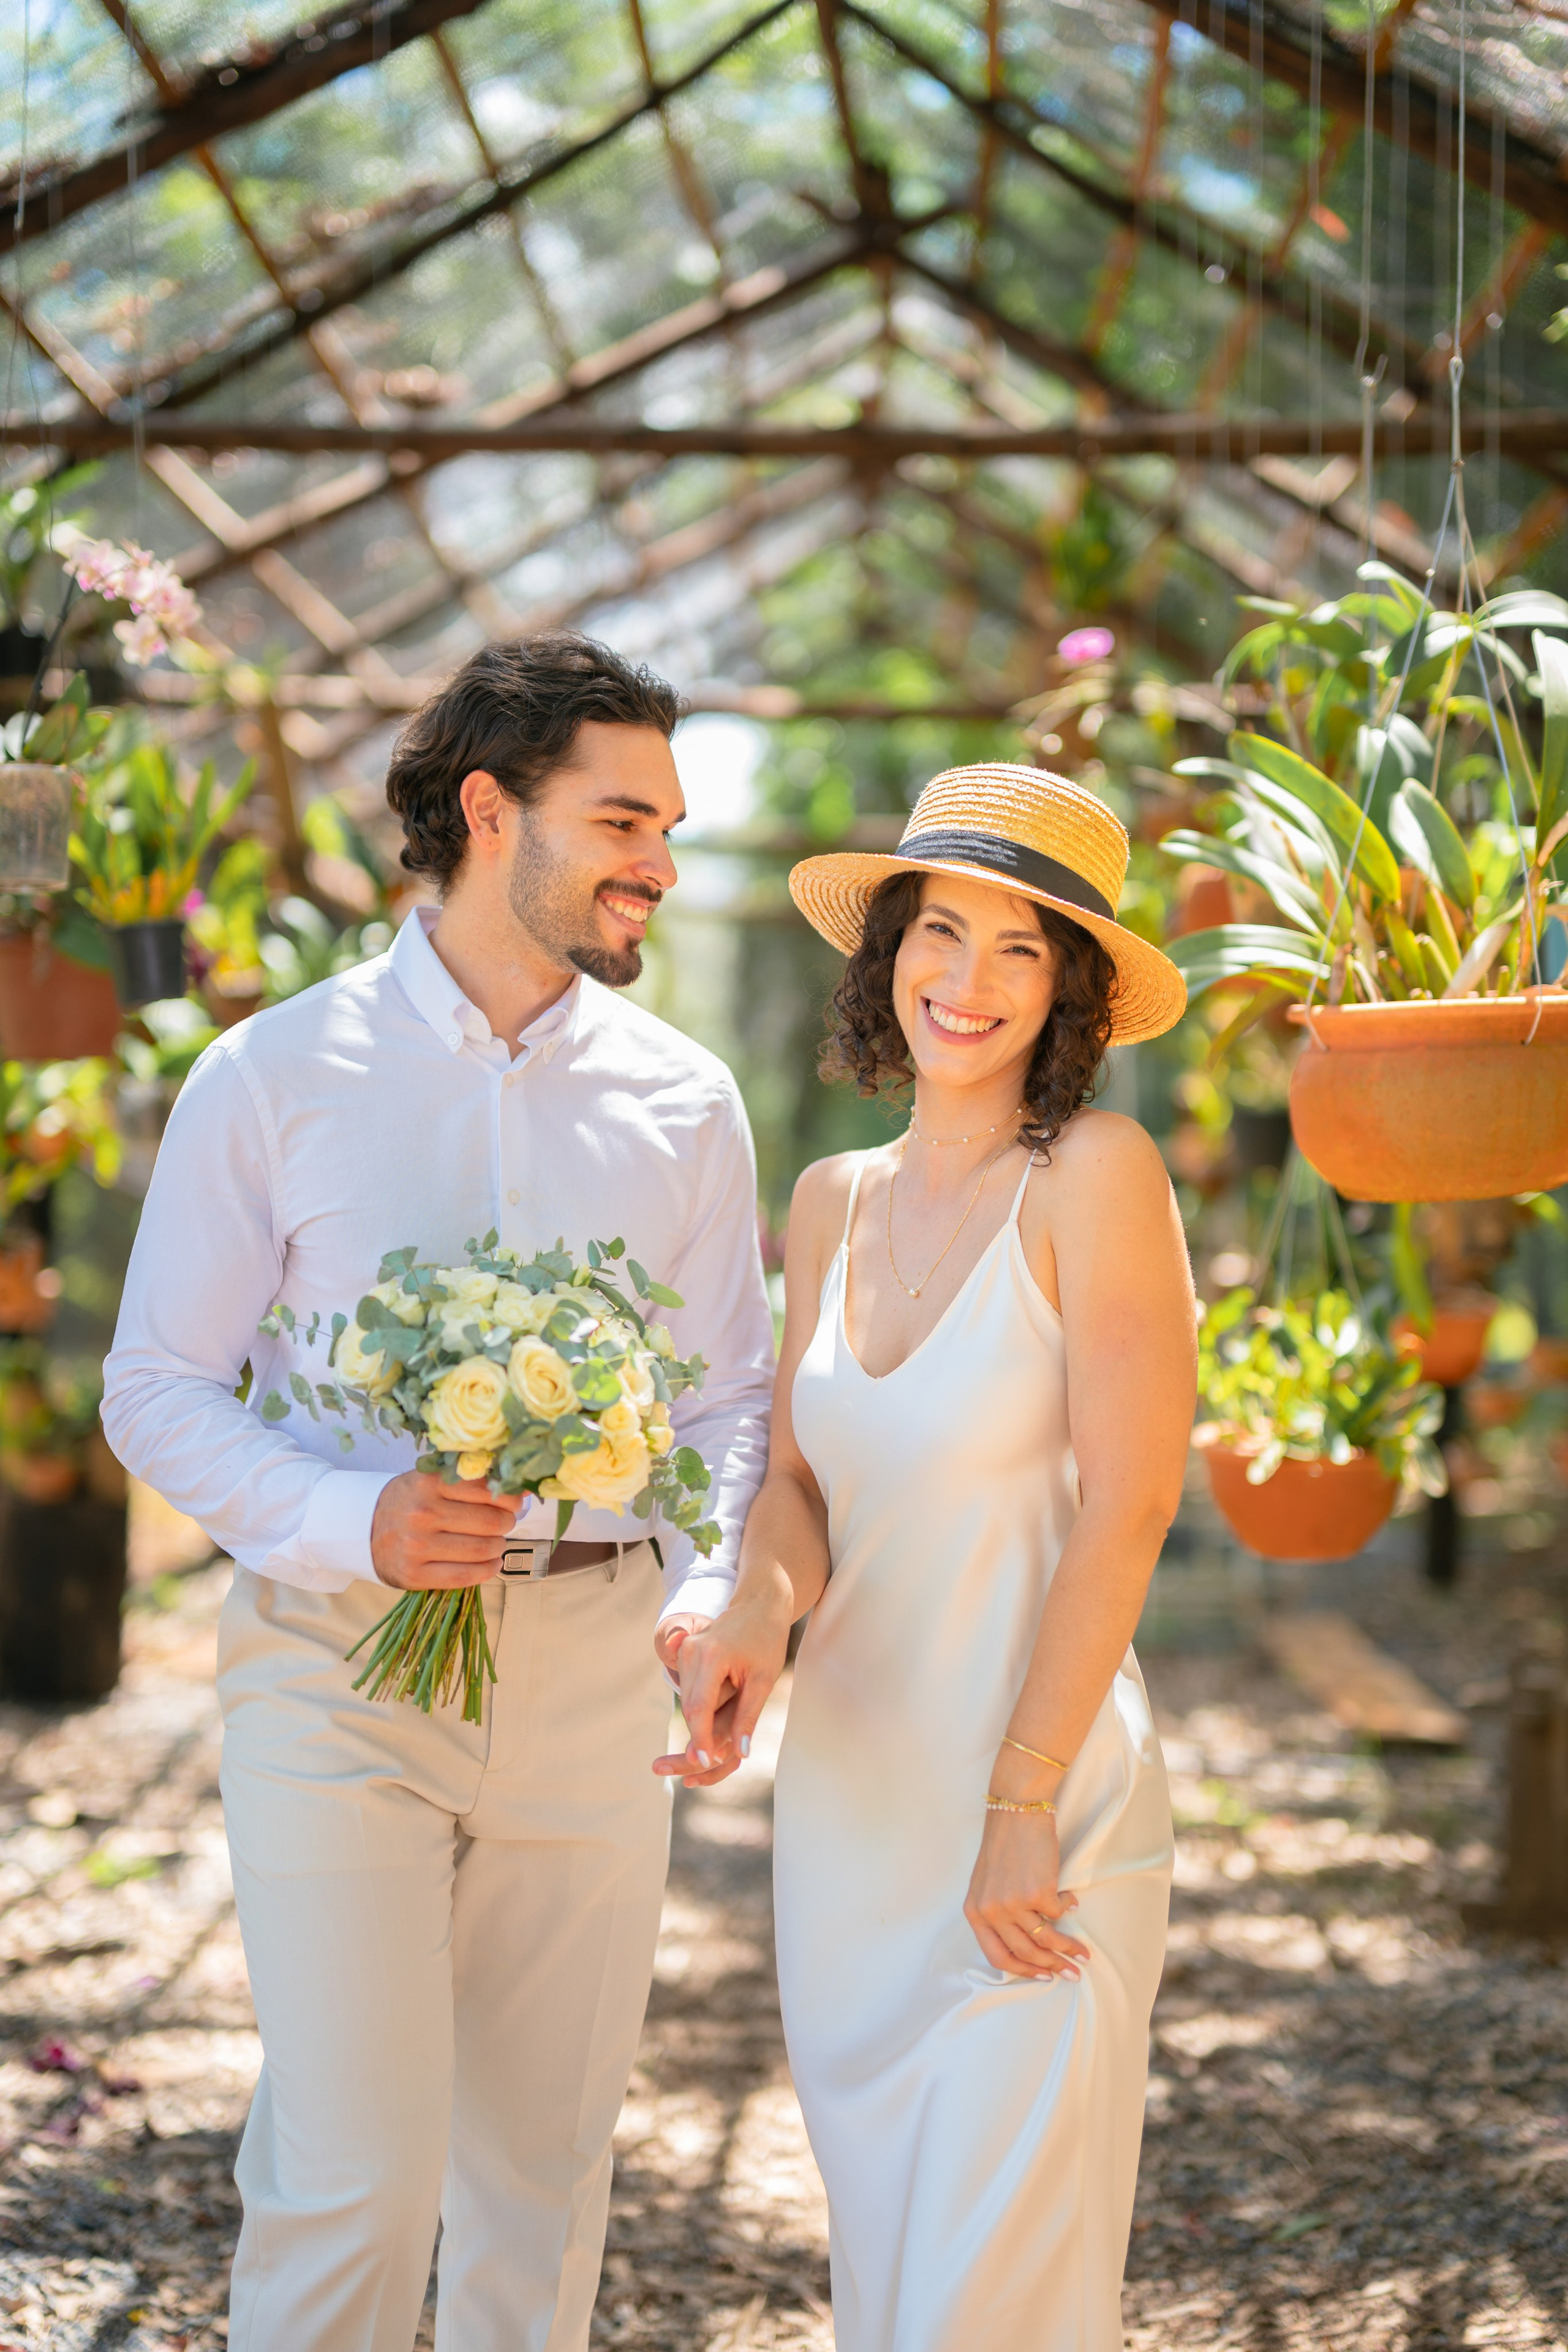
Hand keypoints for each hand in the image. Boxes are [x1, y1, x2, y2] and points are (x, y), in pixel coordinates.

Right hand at [370, 1468, 516, 1589]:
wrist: (362, 1529)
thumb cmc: (408, 1501)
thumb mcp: (432, 1480)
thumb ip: (471, 1481)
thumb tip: (523, 1490)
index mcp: (429, 1483)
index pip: (487, 1489)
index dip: (509, 1497)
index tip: (512, 1502)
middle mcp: (422, 1514)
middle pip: (490, 1521)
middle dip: (506, 1523)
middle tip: (503, 1522)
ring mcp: (417, 1546)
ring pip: (482, 1549)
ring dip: (498, 1546)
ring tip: (494, 1542)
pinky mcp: (414, 1575)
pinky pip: (465, 1577)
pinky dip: (488, 1570)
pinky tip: (490, 1563)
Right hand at [652, 1596, 789, 1788]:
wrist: (759, 1604)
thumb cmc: (766, 1639)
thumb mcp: (763, 1680)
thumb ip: (748, 1716)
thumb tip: (740, 1754)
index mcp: (711, 1656)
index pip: (698, 1708)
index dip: (700, 1739)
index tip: (703, 1764)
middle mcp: (691, 1652)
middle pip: (690, 1708)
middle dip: (698, 1738)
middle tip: (705, 1769)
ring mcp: (685, 1651)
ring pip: (688, 1701)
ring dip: (699, 1725)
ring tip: (713, 1750)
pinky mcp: (685, 1653)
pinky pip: (690, 1690)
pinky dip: (699, 1710)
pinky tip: (712, 1725)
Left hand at [964, 1810, 1089, 1981]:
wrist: (1016, 1809)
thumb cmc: (1004, 1844)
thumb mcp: (988, 1884)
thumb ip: (997, 1914)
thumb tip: (1025, 1945)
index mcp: (975, 1911)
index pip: (997, 1956)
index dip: (1022, 1970)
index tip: (1041, 1976)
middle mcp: (991, 1911)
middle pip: (1024, 1953)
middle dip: (1051, 1967)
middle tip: (1071, 1973)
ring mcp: (1014, 1903)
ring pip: (1046, 1939)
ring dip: (1068, 1949)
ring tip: (1083, 1953)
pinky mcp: (1039, 1892)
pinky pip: (1059, 1912)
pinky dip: (1068, 1908)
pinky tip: (1071, 1901)